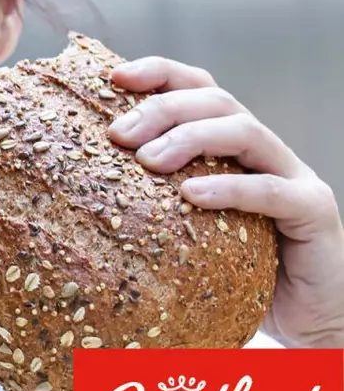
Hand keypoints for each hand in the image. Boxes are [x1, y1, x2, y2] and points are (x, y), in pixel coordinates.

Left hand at [106, 56, 343, 349]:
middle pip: (216, 101)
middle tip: (118, 135)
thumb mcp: (183, 224)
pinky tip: (191, 195)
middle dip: (162, 109)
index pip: (198, 87)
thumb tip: (77, 183)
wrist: (299, 317)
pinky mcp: (313, 211)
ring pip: (245, 132)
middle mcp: (263, 150)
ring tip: (147, 161)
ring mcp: (293, 176)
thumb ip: (149, 197)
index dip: (159, 73)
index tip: (113, 77)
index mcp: (231, 144)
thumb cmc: (231, 269)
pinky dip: (230, 189)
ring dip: (190, 138)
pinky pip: (272, 192)